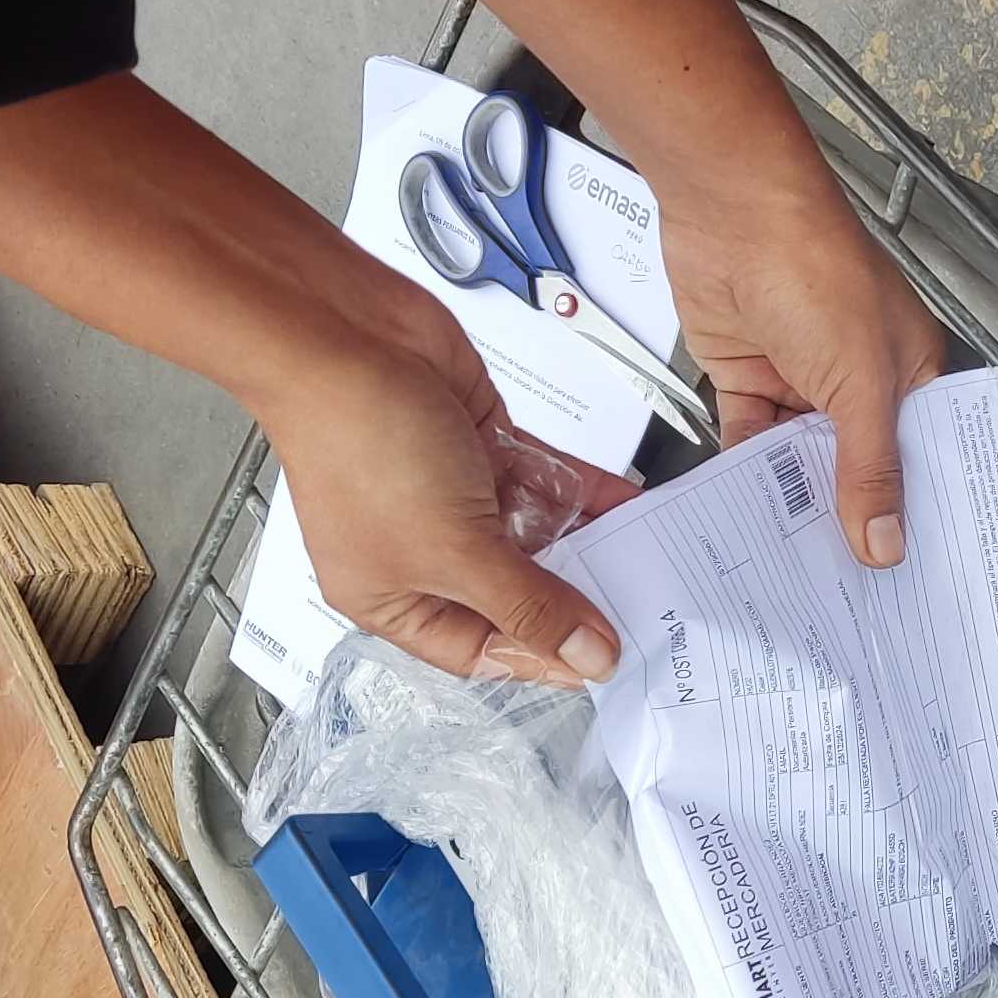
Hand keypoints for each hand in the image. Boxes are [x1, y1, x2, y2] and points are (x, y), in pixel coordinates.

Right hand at [254, 292, 638, 684]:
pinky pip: (546, 480)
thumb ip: (530, 604)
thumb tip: (587, 659)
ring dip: (588, 544)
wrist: (345, 335)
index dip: (542, 658)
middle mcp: (422, 550)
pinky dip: (586, 493)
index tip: (605, 663)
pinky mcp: (483, 443)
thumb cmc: (361, 443)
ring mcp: (455, 493)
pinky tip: (632, 506)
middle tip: (643, 613)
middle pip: (514, 594)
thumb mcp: (455, 549)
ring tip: (651, 563)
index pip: (481, 649)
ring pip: (536, 534)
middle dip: (573, 601)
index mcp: (392, 597)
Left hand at [657, 156, 944, 565]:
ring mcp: (801, 378)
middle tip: (852, 593)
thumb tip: (884, 540)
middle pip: (857, 464)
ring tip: (795, 571)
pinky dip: (745, 477)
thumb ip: (869, 466)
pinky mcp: (748, 376)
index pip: (920, 455)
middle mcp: (858, 378)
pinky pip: (750, 442)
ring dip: (793, 502)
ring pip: (799, 460)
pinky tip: (746, 520)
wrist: (732, 213)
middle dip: (850, 517)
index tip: (910, 572)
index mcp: (909, 370)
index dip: (915, 510)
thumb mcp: (859, 381)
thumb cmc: (816, 266)